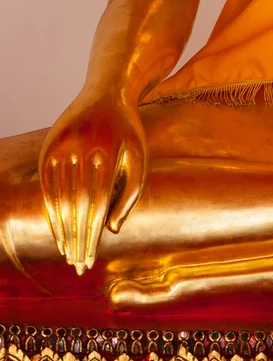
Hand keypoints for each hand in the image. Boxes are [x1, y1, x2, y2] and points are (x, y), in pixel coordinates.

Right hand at [39, 96, 146, 274]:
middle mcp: (80, 148)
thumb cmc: (128, 132)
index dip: (92, 234)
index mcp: (107, 151)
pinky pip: (46, 185)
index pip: (96, 204)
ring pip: (59, 197)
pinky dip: (50, 209)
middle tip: (78, 265)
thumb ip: (129, 193)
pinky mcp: (49, 147)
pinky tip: (56, 230)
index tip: (91, 258)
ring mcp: (61, 146)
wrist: (107, 94)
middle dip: (77, 238)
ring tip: (68, 254)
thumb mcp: (139, 157)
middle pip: (76, 205)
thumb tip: (113, 230)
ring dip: (62, 229)